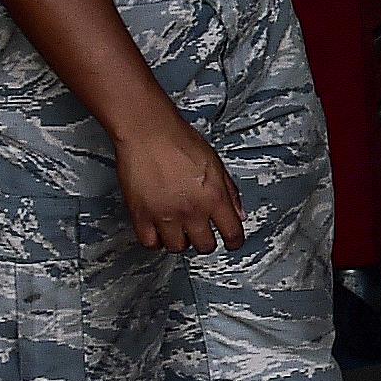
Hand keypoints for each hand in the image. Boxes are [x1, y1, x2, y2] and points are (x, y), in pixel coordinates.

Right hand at [117, 113, 246, 253]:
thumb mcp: (216, 164)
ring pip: (177, 247)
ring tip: (179, 228)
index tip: (232, 242)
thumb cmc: (181, 141)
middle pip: (204, 245)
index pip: (232, 233)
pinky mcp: (141, 216)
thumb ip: (230, 192)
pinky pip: (150, 243)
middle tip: (202, 232)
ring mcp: (165, 215)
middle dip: (206, 241)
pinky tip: (159, 230)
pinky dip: (156, 240)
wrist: (149, 133)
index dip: (234, 241)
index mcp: (214, 198)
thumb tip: (239, 213)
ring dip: (180, 240)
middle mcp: (192, 210)